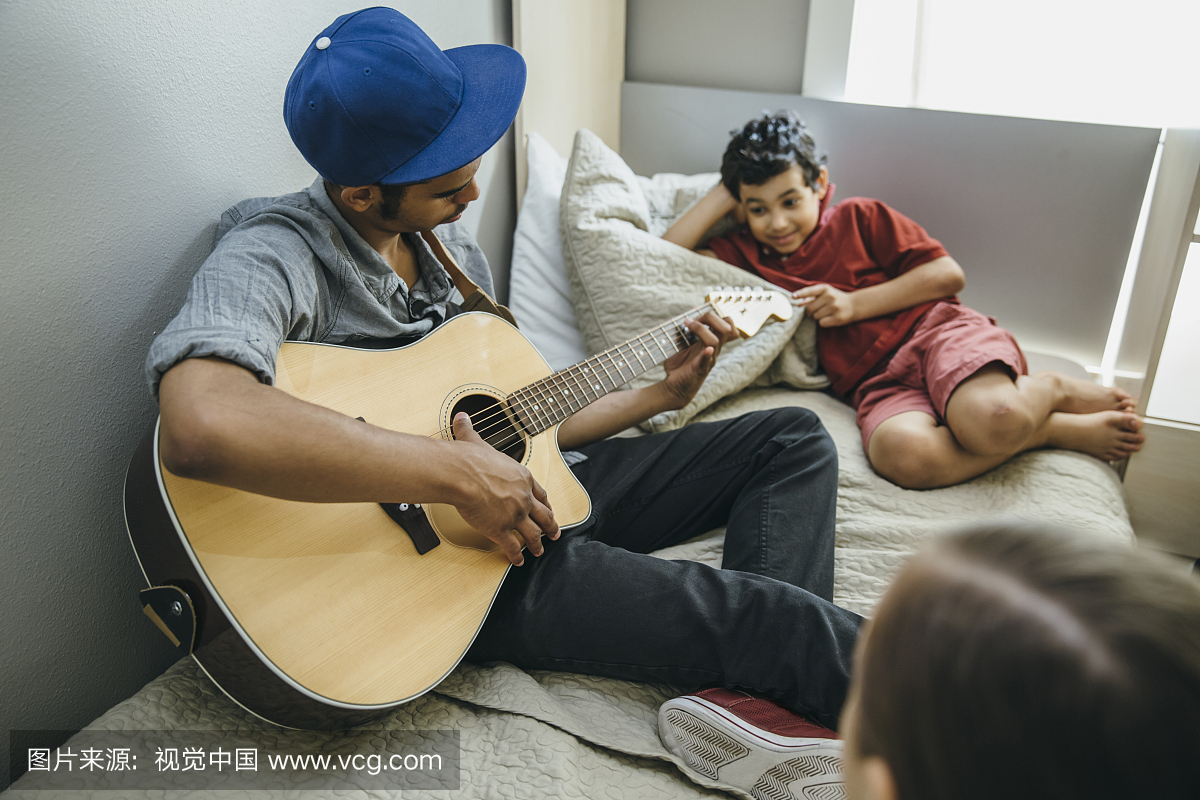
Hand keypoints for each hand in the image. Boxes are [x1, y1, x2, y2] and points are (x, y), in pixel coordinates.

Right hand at [450, 412, 558, 564]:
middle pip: (543, 516)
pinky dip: (516, 556)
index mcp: (522, 478)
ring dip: (538, 544)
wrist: (461, 474)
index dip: (546, 504)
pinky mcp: (500, 530)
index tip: (549, 509)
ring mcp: (514, 515)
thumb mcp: (474, 439)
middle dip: (551, 526)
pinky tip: (518, 562)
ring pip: (532, 534)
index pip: (540, 493)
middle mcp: (523, 498)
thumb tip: (462, 416)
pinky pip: (512, 546)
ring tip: (540, 551)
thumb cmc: (468, 458)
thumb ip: (470, 429)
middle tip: (555, 534)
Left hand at [661, 311, 737, 407]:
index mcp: (712, 343)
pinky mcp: (700, 369)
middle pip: (726, 329)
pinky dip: (707, 354)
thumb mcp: (684, 342)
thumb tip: (693, 309)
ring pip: (717, 341)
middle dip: (711, 318)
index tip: (698, 314)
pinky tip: (707, 349)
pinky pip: (707, 361)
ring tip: (687, 325)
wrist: (673, 387)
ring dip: (702, 329)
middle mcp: (714, 350)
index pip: (728, 325)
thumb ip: (689, 328)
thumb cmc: (679, 365)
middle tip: (694, 319)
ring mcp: (708, 360)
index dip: (716, 315)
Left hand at [793, 284, 855, 326]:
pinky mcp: (837, 318)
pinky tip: (831, 317)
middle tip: (818, 309)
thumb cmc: (835, 298)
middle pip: (809, 308)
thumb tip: (799, 304)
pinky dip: (823, 322)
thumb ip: (811, 296)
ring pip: (815, 316)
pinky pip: (821, 323)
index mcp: (826, 288)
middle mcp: (830, 296)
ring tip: (827, 312)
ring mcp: (834, 307)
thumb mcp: (825, 293)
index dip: (801, 294)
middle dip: (810, 310)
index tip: (793, 297)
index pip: (810, 291)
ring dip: (818, 316)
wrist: (854, 305)